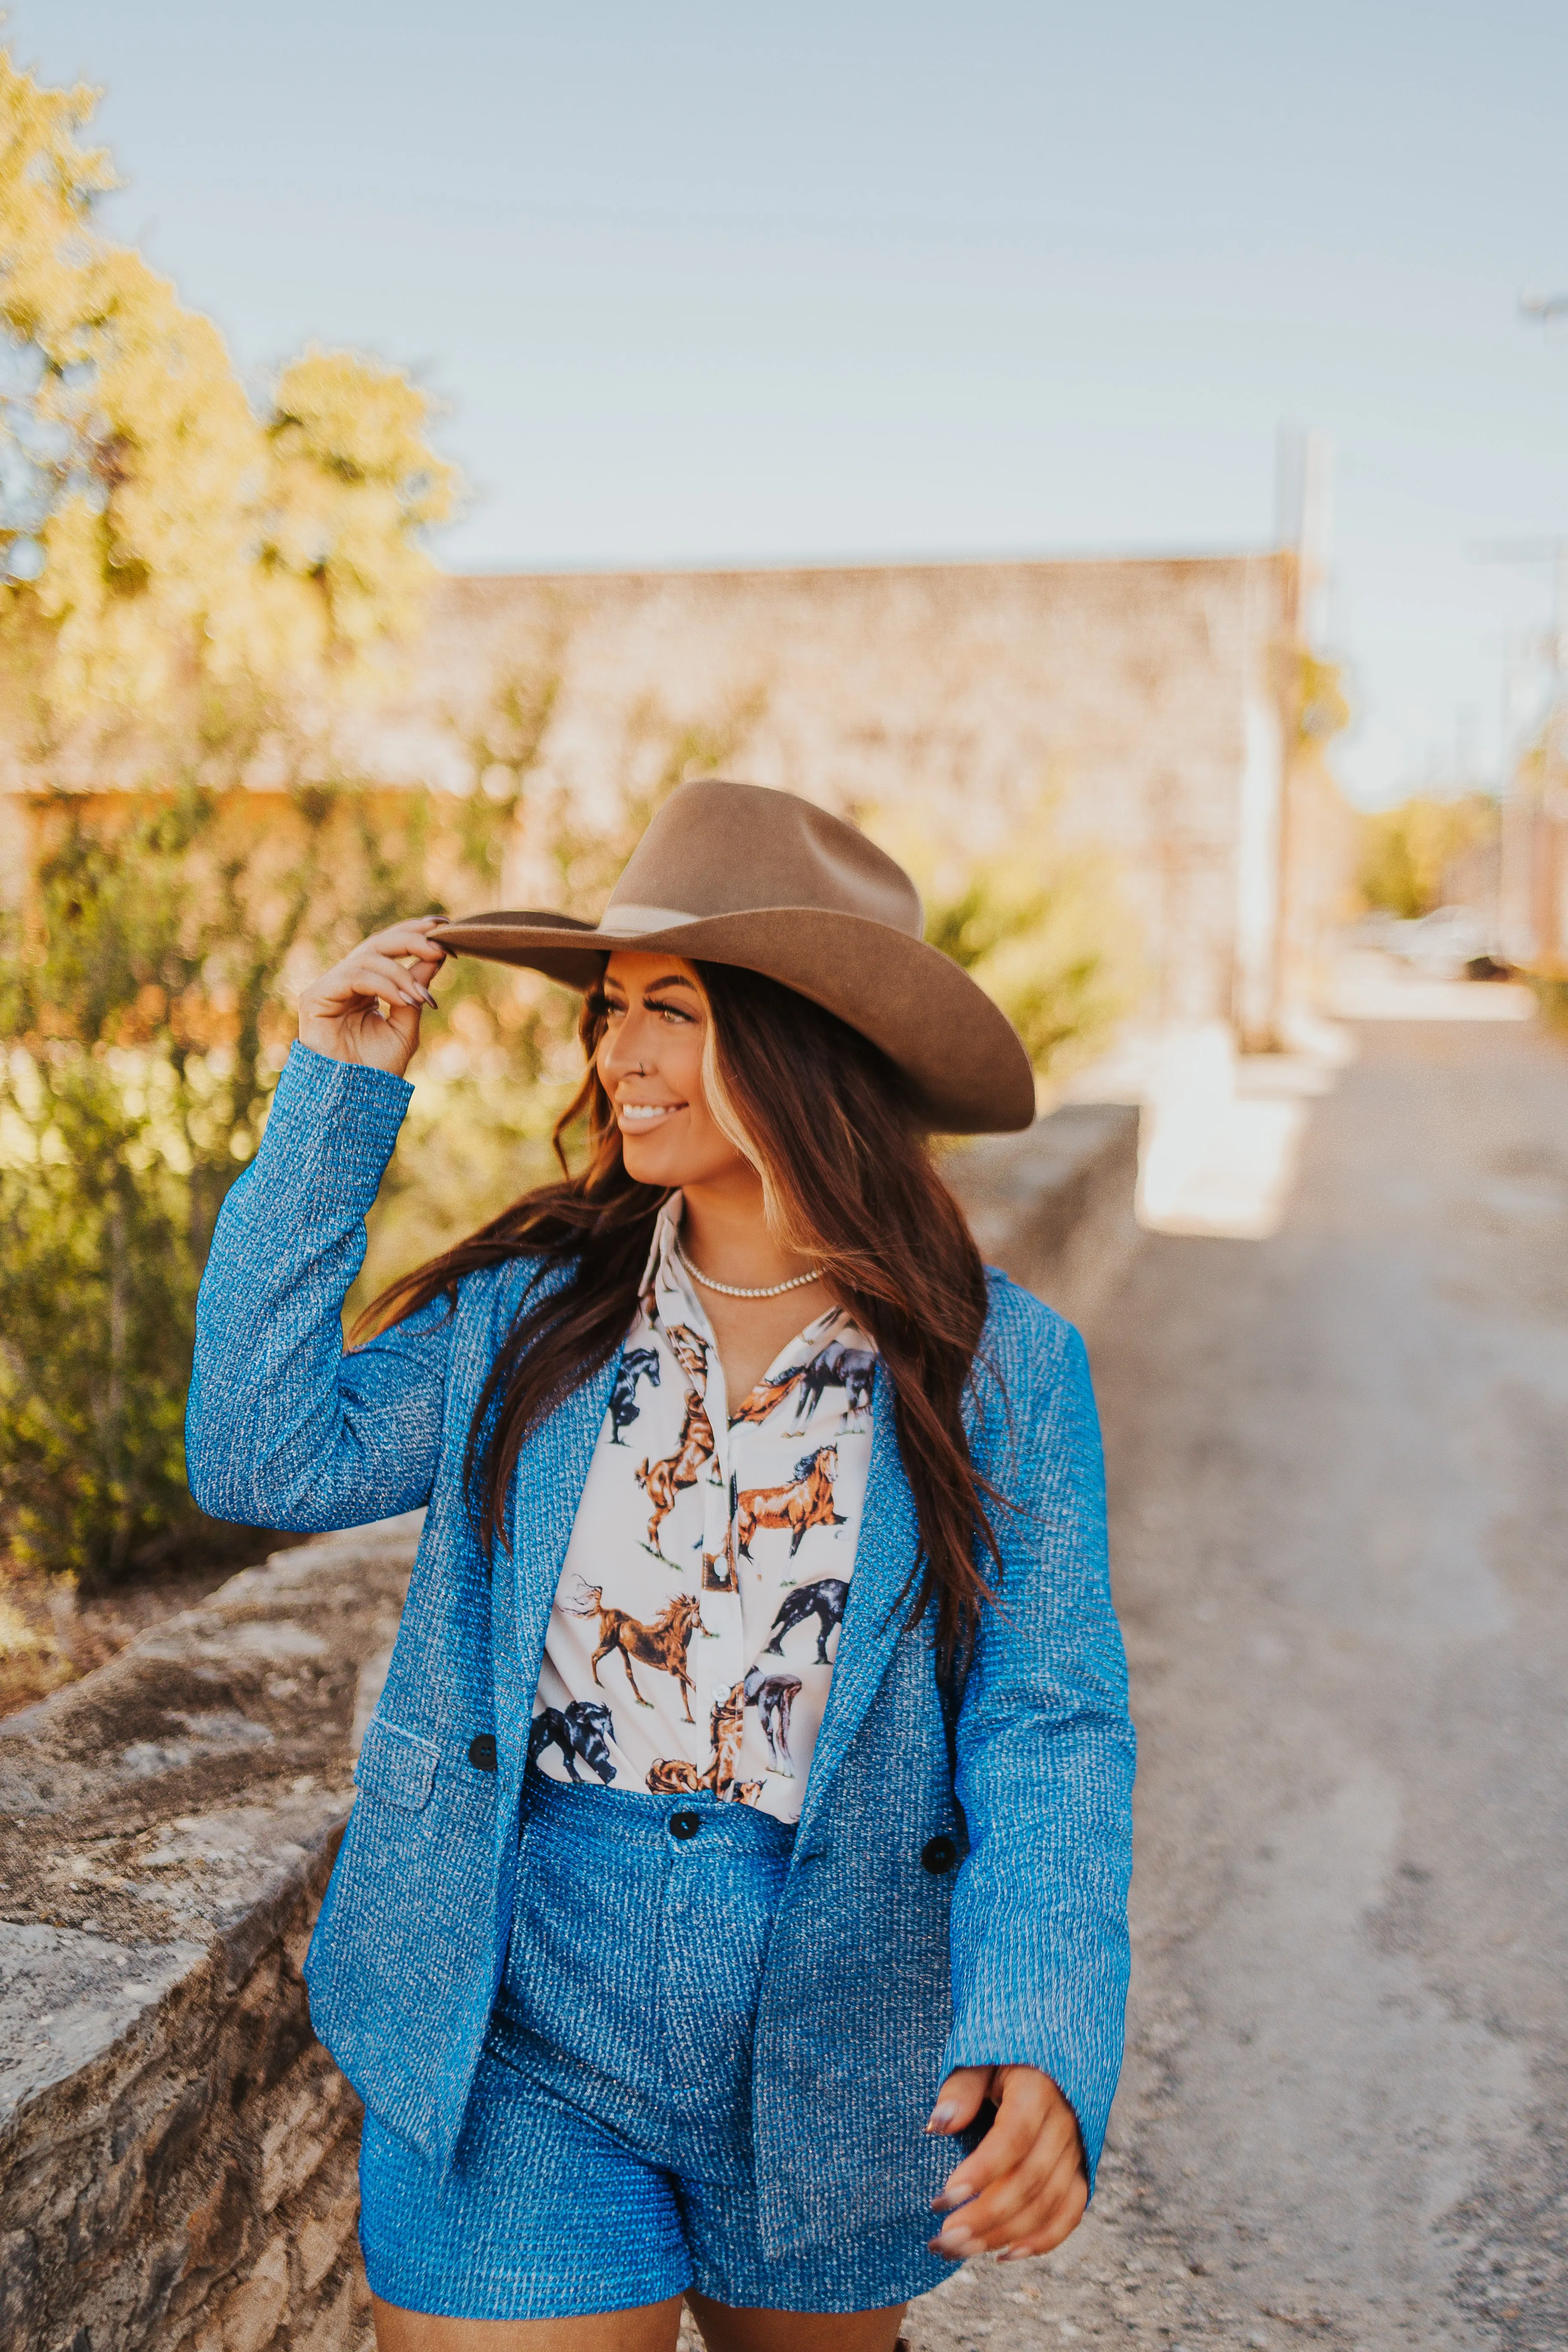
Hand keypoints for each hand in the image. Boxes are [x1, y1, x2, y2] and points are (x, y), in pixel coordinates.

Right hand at [296, 918, 447, 1077]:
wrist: (354, 1099)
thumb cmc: (377, 1068)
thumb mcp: (407, 1024)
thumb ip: (416, 988)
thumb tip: (437, 955)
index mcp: (365, 985)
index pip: (388, 947)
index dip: (414, 932)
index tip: (445, 926)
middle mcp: (345, 981)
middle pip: (377, 943)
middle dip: (411, 939)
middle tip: (440, 947)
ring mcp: (328, 987)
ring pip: (368, 958)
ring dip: (401, 974)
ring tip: (422, 998)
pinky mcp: (315, 997)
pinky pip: (354, 976)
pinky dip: (384, 985)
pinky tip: (404, 1001)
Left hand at [926, 2064, 1087, 2261]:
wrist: (1055, 2045)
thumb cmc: (1005, 2052)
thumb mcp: (980, 2055)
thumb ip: (961, 2089)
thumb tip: (937, 2125)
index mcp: (1039, 2089)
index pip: (1013, 2137)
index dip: (980, 2171)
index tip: (942, 2197)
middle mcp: (1065, 2123)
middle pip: (1029, 2180)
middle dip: (984, 2216)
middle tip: (942, 2239)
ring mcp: (1078, 2148)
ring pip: (1048, 2203)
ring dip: (1003, 2234)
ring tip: (958, 2250)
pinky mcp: (1082, 2168)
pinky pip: (1071, 2211)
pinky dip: (1044, 2239)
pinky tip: (1005, 2254)